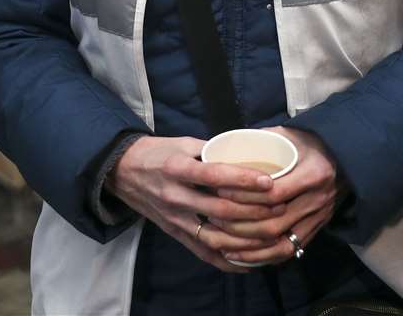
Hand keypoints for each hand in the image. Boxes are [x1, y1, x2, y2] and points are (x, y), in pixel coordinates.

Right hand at [106, 135, 285, 272]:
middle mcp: (175, 197)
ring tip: (272, 234)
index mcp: (177, 169)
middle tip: (280, 207)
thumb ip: (214, 150)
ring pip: (215, 237)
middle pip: (220, 211)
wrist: (122, 171)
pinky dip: (228, 260)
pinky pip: (204, 253)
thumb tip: (249, 153)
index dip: (243, 180)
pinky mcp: (175, 234)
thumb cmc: (158, 153)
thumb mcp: (183, 143)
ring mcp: (174, 219)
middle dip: (254, 212)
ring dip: (246, 239)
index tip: (269, 182)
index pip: (214, 176)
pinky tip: (250, 260)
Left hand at [208, 127, 339, 264]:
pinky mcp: (317, 229)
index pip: (273, 193)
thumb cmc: (313, 141)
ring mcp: (319, 218)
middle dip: (240, 226)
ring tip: (223, 243)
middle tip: (215, 220)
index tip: (219, 193)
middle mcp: (318, 200)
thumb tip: (226, 146)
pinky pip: (290, 250)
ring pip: (281, 243)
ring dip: (250, 247)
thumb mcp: (290, 133)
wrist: (346, 155)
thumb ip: (262, 139)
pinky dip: (266, 256)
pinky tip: (245, 254)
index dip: (244, 197)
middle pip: (274, 223)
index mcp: (313, 174)